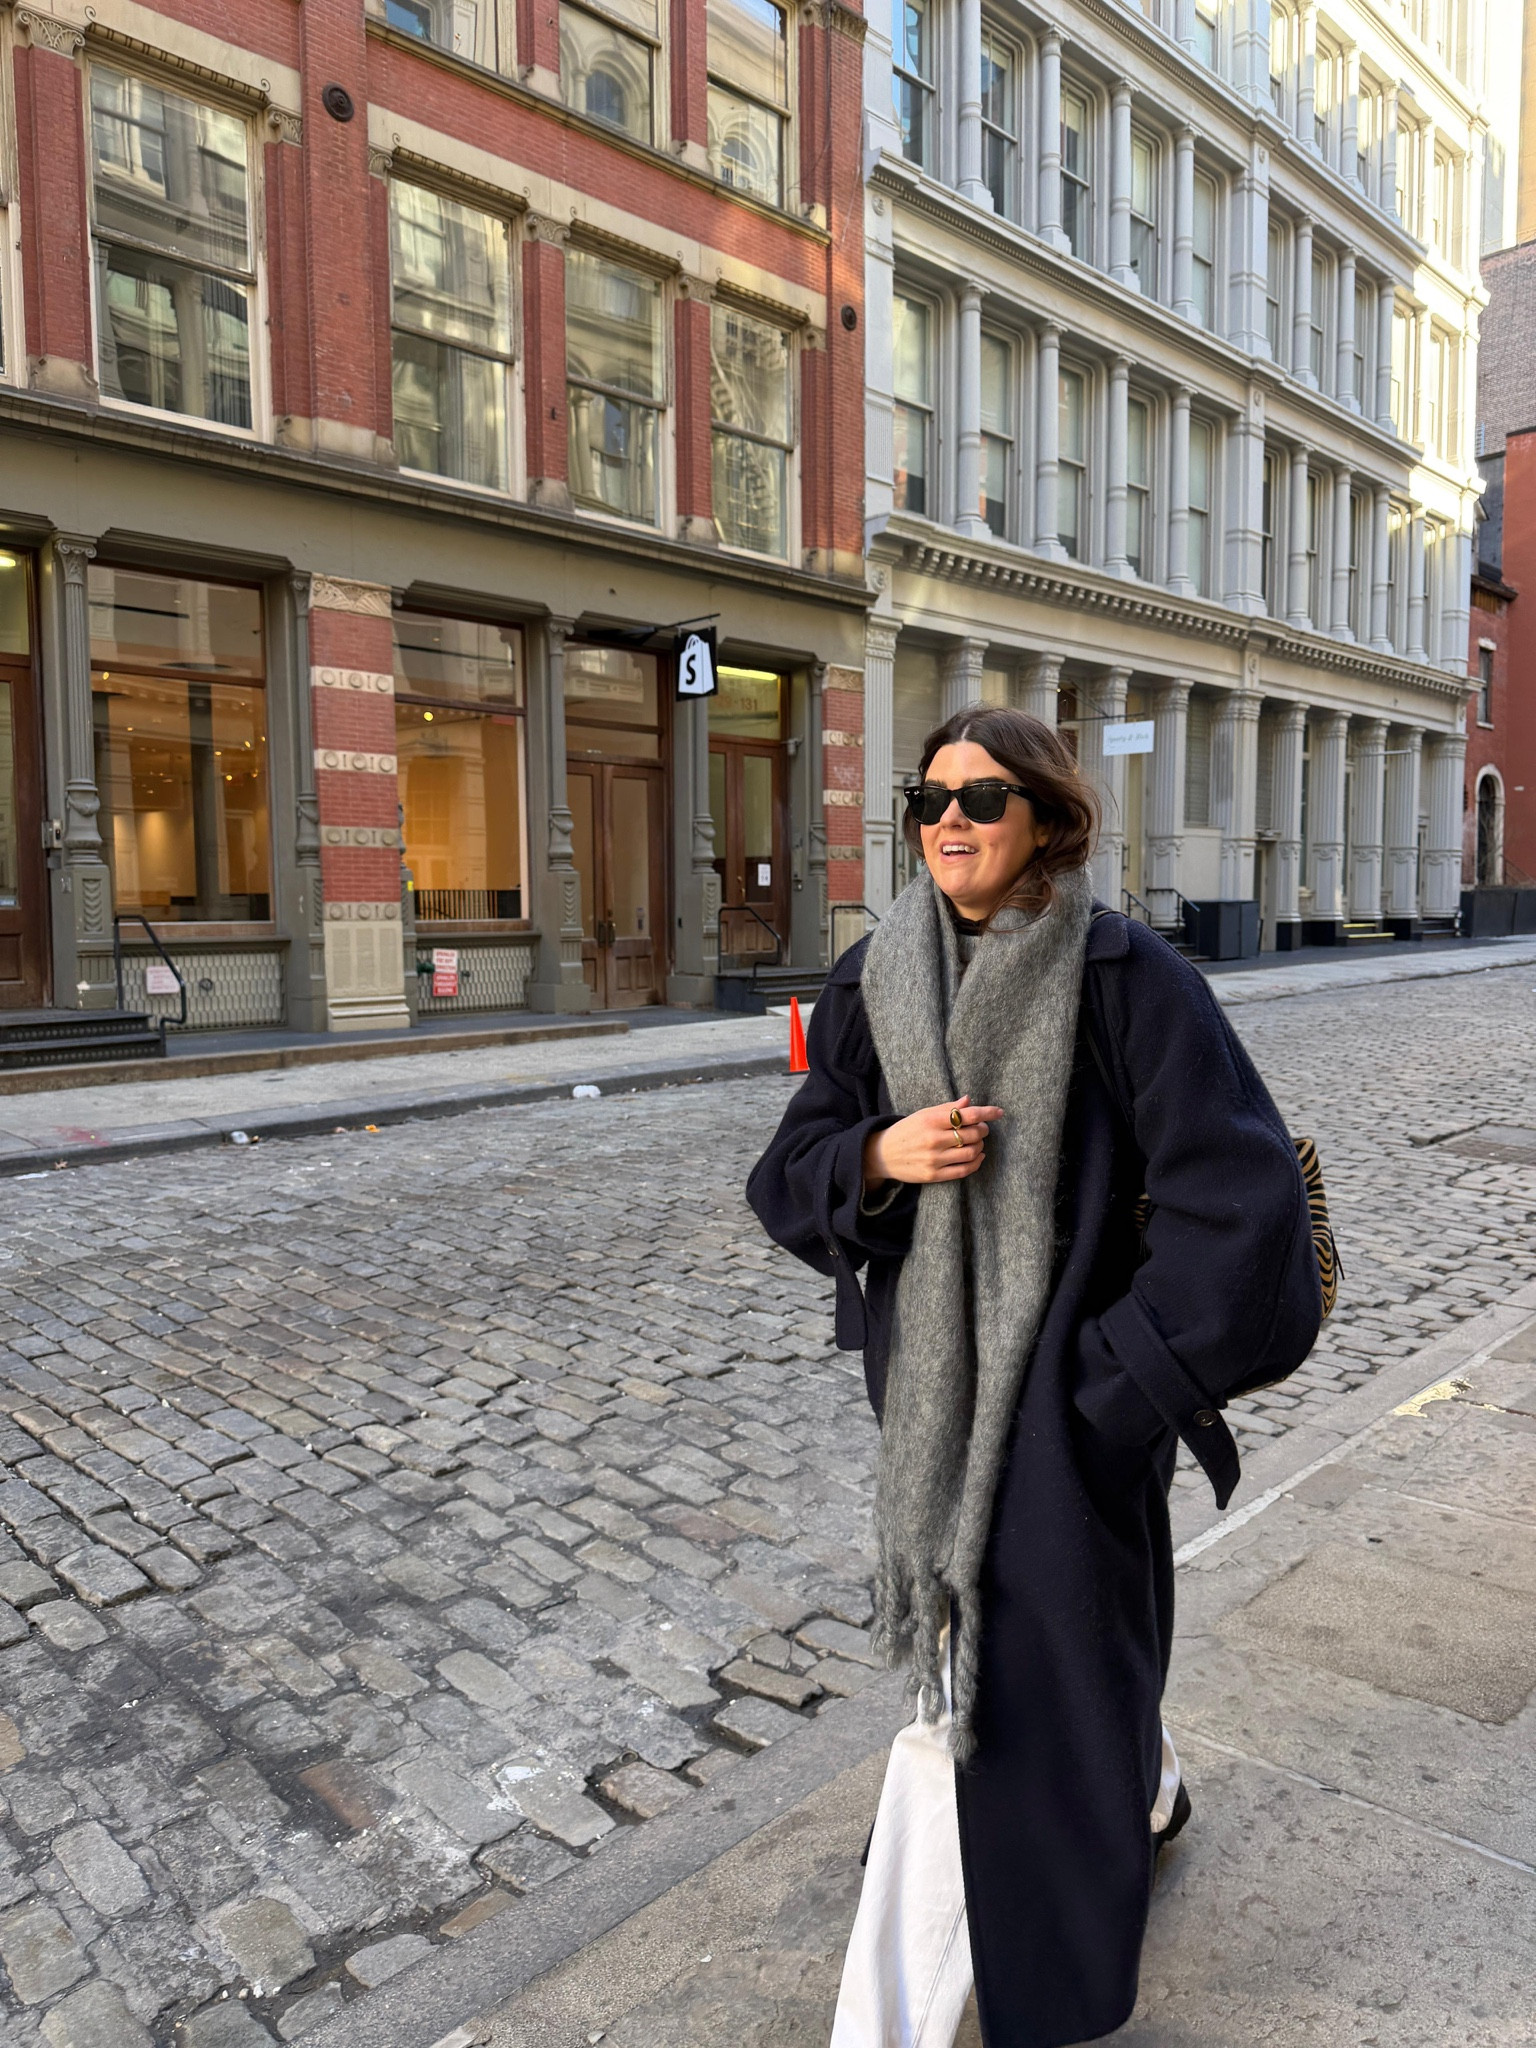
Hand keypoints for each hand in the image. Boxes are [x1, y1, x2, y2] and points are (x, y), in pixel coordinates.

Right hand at [863, 1095, 1003, 1188]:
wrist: (882, 1154)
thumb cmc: (906, 1131)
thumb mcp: (923, 1114)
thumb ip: (947, 1108)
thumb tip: (969, 1100)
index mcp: (930, 1120)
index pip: (967, 1114)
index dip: (987, 1113)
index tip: (999, 1112)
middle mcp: (933, 1139)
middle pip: (972, 1134)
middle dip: (983, 1130)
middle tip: (982, 1128)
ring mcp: (934, 1159)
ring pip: (970, 1152)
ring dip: (980, 1146)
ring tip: (978, 1142)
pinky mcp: (933, 1175)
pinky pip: (963, 1170)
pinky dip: (976, 1162)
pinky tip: (977, 1156)